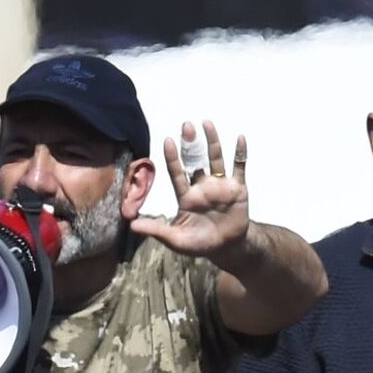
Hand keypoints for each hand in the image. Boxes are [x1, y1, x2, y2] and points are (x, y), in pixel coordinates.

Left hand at [130, 118, 250, 259]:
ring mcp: (220, 186)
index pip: (177, 173)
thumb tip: (131, 226)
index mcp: (186, 197)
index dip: (172, 158)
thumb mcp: (175, 239)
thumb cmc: (199, 243)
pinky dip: (240, 154)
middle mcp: (202, 187)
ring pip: (215, 159)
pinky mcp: (238, 188)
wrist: (226, 248)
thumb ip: (156, 230)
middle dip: (190, 143)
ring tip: (207, 124)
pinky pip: (239, 167)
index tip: (167, 140)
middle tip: (186, 125)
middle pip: (195, 161)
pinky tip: (239, 139)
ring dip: (212, 142)